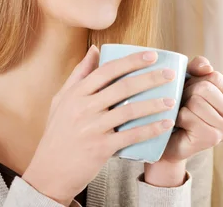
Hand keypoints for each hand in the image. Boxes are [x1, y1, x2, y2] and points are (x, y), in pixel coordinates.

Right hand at [22, 46, 177, 205]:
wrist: (49, 172)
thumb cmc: (58, 133)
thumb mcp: (61, 99)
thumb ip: (79, 74)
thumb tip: (95, 49)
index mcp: (76, 93)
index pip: (107, 70)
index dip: (131, 61)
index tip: (152, 55)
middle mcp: (83, 108)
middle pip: (122, 87)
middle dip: (150, 78)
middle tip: (171, 74)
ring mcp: (92, 128)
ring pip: (129, 111)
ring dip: (154, 104)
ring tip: (172, 100)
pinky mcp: (101, 148)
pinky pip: (131, 136)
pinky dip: (150, 129)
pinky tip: (165, 124)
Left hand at [158, 56, 222, 163]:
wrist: (168, 139)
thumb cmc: (182, 107)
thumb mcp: (190, 80)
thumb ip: (199, 66)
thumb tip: (207, 68)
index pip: (214, 76)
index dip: (195, 81)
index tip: (191, 93)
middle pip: (205, 88)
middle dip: (187, 93)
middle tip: (184, 106)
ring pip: (196, 102)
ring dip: (181, 106)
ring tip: (182, 115)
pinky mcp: (212, 139)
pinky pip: (188, 116)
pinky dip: (178, 118)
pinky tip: (180, 126)